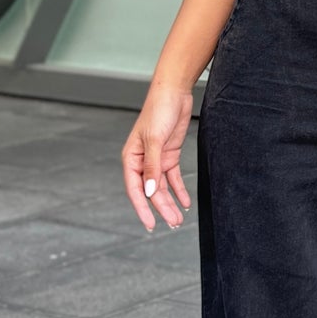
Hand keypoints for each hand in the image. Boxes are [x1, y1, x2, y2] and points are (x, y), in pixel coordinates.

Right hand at [122, 81, 193, 230]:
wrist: (174, 92)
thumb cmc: (158, 111)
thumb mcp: (154, 140)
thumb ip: (153, 167)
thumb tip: (150, 192)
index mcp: (131, 158)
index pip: (135, 190)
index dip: (142, 208)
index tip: (150, 224)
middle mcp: (142, 162)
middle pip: (151, 191)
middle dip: (161, 209)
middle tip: (173, 224)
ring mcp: (157, 159)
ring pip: (162, 187)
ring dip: (170, 203)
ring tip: (179, 219)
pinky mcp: (170, 155)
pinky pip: (173, 178)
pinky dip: (179, 191)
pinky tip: (185, 203)